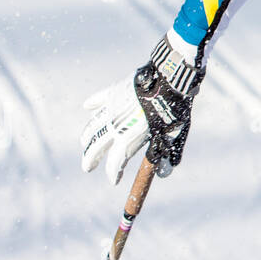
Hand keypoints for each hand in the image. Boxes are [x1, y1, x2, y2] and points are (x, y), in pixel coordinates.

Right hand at [79, 33, 202, 184]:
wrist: (169, 79)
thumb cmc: (175, 109)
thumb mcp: (175, 135)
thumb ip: (168, 154)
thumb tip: (164, 174)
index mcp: (130, 137)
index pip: (116, 162)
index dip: (114, 173)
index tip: (114, 180)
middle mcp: (116, 125)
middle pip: (97, 146)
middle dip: (91, 159)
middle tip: (88, 167)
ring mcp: (113, 107)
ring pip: (94, 125)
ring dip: (87, 137)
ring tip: (85, 144)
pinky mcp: (115, 91)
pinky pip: (100, 98)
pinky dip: (93, 103)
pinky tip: (87, 106)